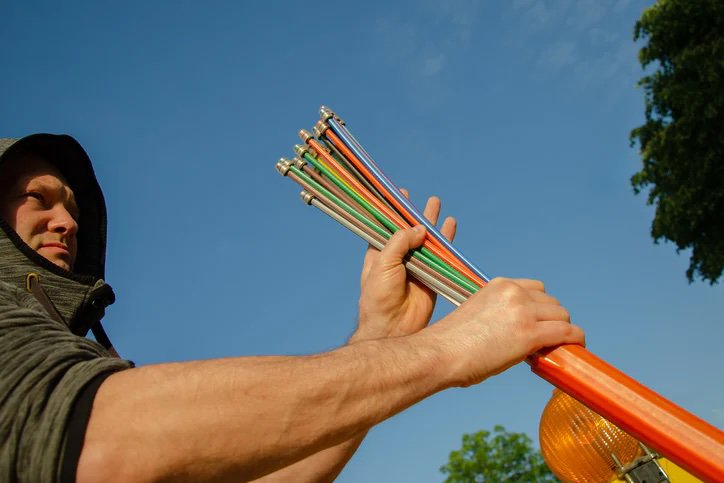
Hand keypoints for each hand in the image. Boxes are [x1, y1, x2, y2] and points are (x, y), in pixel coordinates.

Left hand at [351, 192, 456, 342]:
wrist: (392, 328)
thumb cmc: (379, 296)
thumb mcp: (383, 264)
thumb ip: (400, 242)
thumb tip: (420, 228)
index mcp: (379, 253)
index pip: (384, 227)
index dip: (390, 210)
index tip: (396, 193)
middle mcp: (397, 257)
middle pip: (407, 229)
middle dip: (413, 212)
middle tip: (420, 196)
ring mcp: (415, 266)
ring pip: (425, 239)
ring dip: (431, 222)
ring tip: (435, 202)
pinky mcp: (431, 276)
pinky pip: (440, 254)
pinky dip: (446, 239)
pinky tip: (450, 225)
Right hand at [428, 278, 584, 386]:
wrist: (439, 353)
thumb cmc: (451, 343)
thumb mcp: (477, 313)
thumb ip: (498, 313)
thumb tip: (515, 332)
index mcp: (498, 284)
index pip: (535, 288)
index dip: (541, 307)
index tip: (539, 322)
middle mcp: (513, 292)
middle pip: (552, 302)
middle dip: (552, 320)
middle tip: (545, 341)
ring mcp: (523, 311)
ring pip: (562, 316)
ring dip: (562, 331)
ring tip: (555, 348)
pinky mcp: (530, 333)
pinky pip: (567, 332)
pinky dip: (576, 339)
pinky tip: (577, 347)